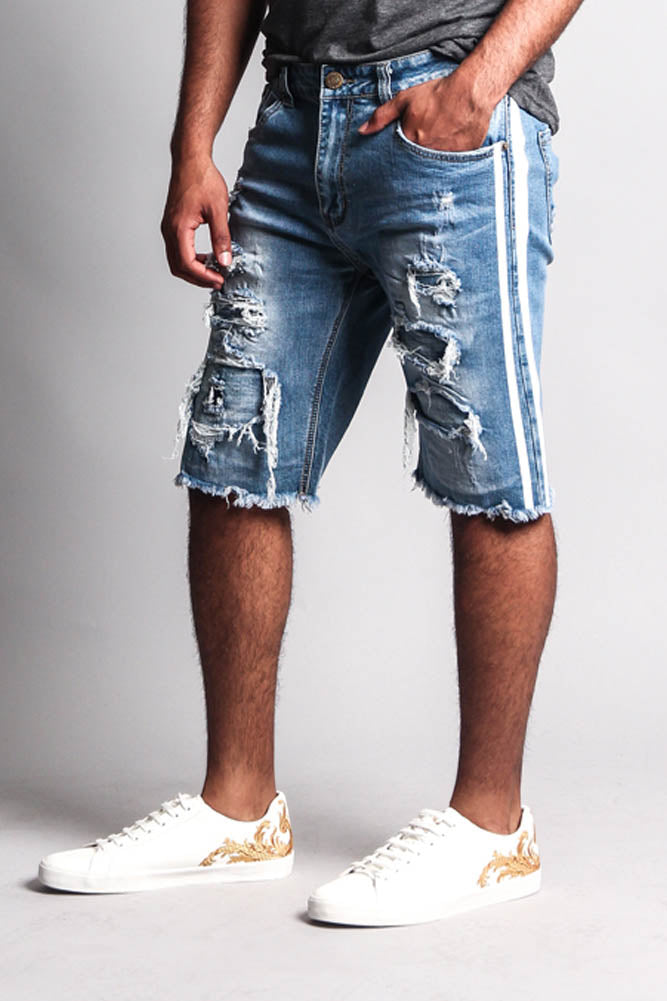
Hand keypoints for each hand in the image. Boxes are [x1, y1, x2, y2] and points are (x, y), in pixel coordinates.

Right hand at [160, 157, 230, 289]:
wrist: (190, 159)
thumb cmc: (202, 179)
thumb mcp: (218, 210)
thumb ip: (221, 238)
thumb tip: (225, 261)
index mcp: (178, 228)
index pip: (187, 263)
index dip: (203, 276)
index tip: (220, 280)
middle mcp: (169, 230)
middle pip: (178, 267)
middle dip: (198, 278)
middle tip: (217, 280)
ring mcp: (168, 227)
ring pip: (176, 260)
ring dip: (193, 270)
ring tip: (214, 271)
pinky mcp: (171, 224)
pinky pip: (177, 250)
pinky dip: (190, 259)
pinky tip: (206, 257)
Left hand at [358, 69, 493, 152]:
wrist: (471, 91)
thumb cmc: (437, 93)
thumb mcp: (405, 99)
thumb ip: (382, 116)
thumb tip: (362, 131)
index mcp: (410, 140)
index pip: (398, 157)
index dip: (399, 155)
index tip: (401, 152)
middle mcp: (426, 152)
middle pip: (415, 164)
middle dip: (414, 159)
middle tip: (421, 147)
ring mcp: (445, 157)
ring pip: (433, 166)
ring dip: (431, 160)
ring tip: (437, 144)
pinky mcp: (462, 157)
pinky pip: (451, 165)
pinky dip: (449, 159)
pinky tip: (450, 146)